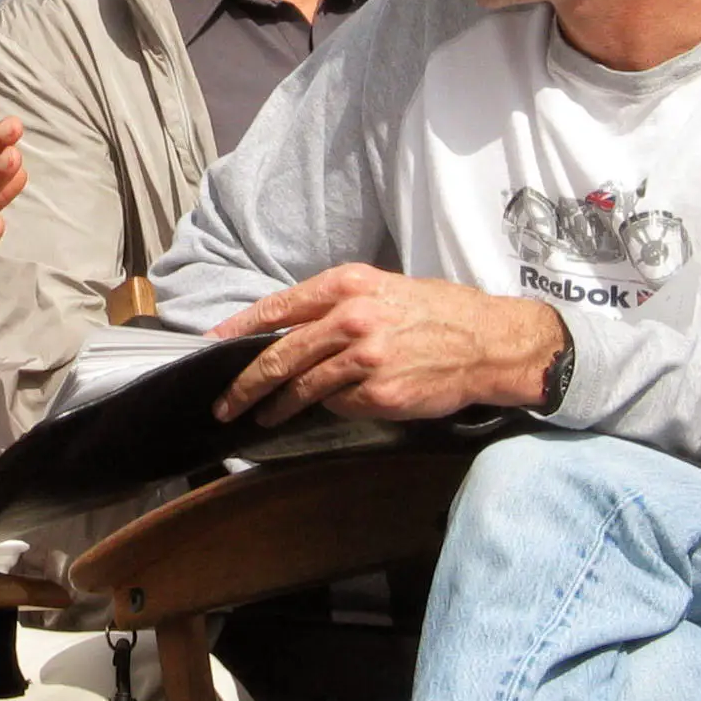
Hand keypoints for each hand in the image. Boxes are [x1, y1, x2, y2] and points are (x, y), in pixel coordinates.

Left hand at [208, 263, 561, 426]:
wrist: (487, 341)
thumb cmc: (433, 311)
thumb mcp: (380, 289)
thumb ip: (332, 305)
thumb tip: (284, 328)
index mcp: (346, 285)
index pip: (278, 307)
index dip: (240, 329)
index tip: (213, 345)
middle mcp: (351, 318)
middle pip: (280, 354)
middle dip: (244, 382)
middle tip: (224, 401)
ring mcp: (365, 358)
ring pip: (304, 386)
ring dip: (276, 405)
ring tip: (261, 414)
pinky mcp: (380, 393)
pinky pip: (340, 404)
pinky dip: (329, 407)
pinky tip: (329, 408)